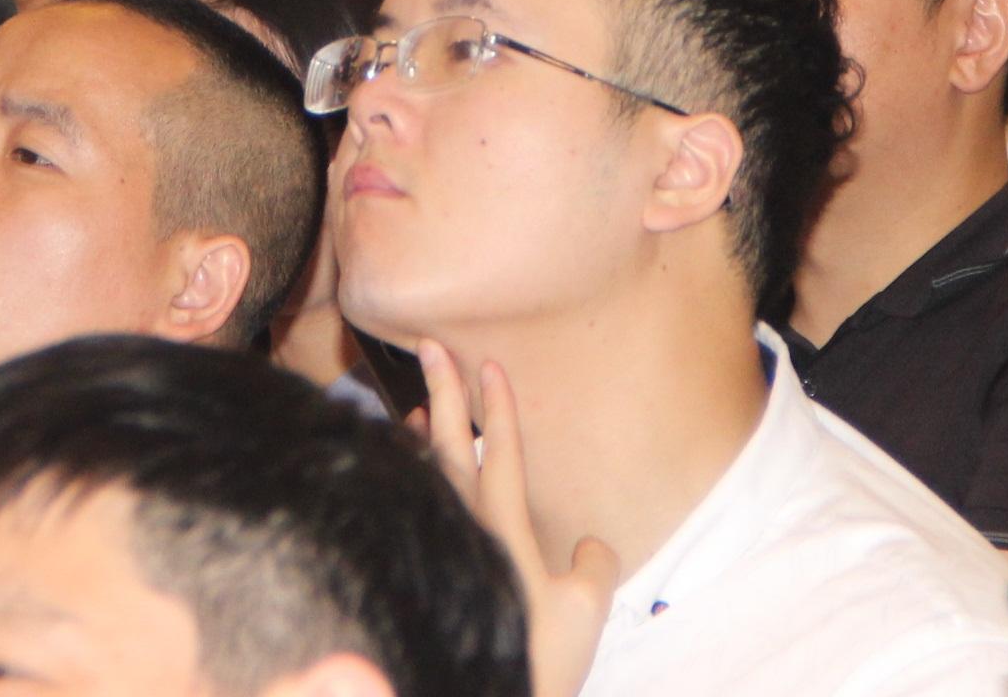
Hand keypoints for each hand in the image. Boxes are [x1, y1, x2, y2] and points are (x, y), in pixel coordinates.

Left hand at [418, 344, 616, 696]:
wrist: (473, 690)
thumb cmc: (534, 658)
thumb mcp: (585, 613)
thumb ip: (595, 568)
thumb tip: (591, 542)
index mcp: (504, 532)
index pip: (502, 456)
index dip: (500, 409)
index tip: (490, 364)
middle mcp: (464, 529)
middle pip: (452, 448)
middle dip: (445, 392)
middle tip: (430, 346)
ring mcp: (440, 545)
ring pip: (428, 475)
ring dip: (426, 435)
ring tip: (421, 403)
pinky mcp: (426, 564)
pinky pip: (417, 503)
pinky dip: (413, 475)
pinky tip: (413, 469)